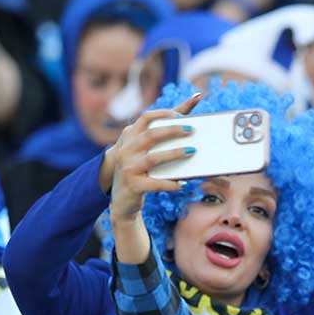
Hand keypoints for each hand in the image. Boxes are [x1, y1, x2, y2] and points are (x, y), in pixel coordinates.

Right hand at [107, 95, 202, 221]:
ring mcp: (128, 167)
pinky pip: (156, 183)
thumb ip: (160, 136)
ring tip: (192, 151)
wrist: (122, 201)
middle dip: (173, 130)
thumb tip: (187, 118)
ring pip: (153, 158)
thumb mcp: (142, 152)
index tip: (180, 114)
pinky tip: (183, 183)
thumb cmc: (139, 171)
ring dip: (174, 154)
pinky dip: (171, 183)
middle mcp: (126, 150)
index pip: (146, 118)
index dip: (163, 113)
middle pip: (151, 135)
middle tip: (191, 130)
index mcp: (129, 137)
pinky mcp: (133, 185)